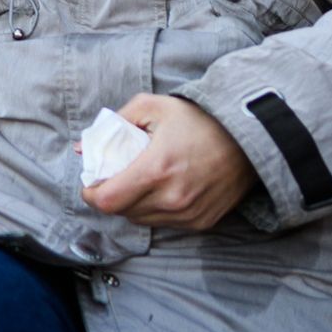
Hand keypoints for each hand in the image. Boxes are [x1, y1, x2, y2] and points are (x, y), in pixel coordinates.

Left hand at [81, 94, 254, 231]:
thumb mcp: (153, 107)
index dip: (91, 194)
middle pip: (122, 211)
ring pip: (142, 220)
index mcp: (156, 169)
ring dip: (133, 205)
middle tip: (115, 178)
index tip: (91, 183)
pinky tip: (162, 190)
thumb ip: (115, 123)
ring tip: (139, 182)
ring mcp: (188, 214)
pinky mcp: (201, 222)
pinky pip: (165, 224)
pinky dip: (156, 210)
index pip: (107, 201)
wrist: (248, 139)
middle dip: (112, 196)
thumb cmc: (198, 119)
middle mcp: (172, 198)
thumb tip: (83, 147)